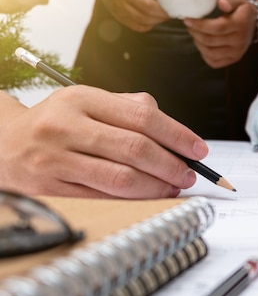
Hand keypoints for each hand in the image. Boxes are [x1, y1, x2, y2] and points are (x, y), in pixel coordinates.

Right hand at [0, 86, 208, 198]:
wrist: (3, 143)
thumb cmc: (57, 123)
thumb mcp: (87, 103)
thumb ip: (129, 108)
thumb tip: (175, 131)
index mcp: (81, 98)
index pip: (142, 116)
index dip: (177, 135)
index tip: (199, 150)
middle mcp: (65, 125)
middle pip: (134, 148)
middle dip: (171, 164)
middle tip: (190, 174)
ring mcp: (55, 157)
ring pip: (120, 176)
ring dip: (157, 185)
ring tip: (174, 186)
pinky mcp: (51, 186)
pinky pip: (103, 195)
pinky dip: (134, 198)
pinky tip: (151, 195)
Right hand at [91, 0, 167, 31]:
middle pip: (146, 5)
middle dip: (162, 12)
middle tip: (170, 12)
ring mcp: (118, 3)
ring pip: (141, 18)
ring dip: (156, 20)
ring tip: (164, 17)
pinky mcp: (117, 14)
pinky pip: (135, 25)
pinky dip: (147, 26)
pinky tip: (153, 21)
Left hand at [183, 0, 256, 68]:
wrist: (254, 24)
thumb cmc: (241, 9)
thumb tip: (221, 3)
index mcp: (241, 24)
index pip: (217, 27)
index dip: (200, 25)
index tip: (187, 20)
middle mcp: (240, 40)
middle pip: (210, 40)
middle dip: (195, 33)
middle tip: (189, 26)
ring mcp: (237, 52)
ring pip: (210, 53)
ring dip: (198, 44)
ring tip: (195, 35)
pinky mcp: (234, 59)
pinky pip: (214, 62)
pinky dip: (204, 55)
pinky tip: (202, 45)